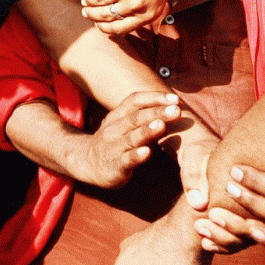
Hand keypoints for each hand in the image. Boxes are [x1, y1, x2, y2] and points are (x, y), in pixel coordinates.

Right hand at [65, 92, 185, 187]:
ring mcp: (113, 147)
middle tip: (176, 110)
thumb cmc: (116, 141)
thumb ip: (145, 116)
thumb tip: (175, 106)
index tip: (175, 98)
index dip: (154, 98)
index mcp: (117, 115)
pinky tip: (146, 152)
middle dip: (156, 112)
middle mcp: (114, 128)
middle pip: (135, 117)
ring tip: (161, 125)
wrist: (87, 162)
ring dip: (146, 131)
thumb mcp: (124, 124)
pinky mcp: (114, 166)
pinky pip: (125, 160)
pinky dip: (136, 155)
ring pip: (131, 138)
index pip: (134, 100)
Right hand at [79, 0, 181, 33]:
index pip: (119, 29)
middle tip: (86, 12)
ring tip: (85, 0)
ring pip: (96, 2)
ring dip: (87, 2)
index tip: (97, 24)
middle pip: (104, 16)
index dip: (104, 28)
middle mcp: (134, 5)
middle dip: (91, 15)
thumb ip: (142, 12)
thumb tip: (122, 21)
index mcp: (147, 14)